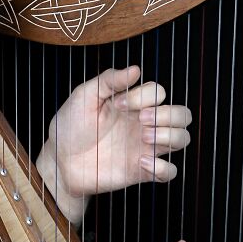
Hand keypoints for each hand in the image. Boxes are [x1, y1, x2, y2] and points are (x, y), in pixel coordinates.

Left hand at [34, 64, 191, 223]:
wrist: (59, 160)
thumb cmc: (70, 126)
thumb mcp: (84, 96)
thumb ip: (109, 80)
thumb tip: (136, 69)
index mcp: (133, 104)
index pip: (159, 92)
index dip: (144, 96)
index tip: (117, 105)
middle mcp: (144, 124)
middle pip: (182, 114)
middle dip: (168, 114)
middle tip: (141, 121)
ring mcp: (145, 148)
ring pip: (182, 139)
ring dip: (170, 136)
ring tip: (143, 138)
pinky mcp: (142, 171)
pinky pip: (170, 172)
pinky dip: (163, 167)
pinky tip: (139, 162)